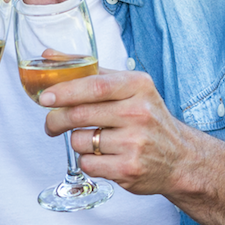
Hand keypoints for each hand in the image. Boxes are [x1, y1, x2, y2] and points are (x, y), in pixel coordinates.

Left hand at [39, 69, 203, 197]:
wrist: (179, 158)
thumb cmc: (147, 119)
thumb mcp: (128, 87)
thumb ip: (90, 70)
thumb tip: (49, 55)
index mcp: (138, 86)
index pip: (95, 85)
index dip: (65, 91)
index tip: (45, 97)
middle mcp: (139, 113)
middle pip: (80, 114)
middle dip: (56, 120)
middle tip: (51, 124)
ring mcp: (135, 142)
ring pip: (79, 141)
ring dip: (76, 141)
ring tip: (93, 140)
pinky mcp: (128, 169)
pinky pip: (87, 163)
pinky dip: (87, 161)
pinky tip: (103, 156)